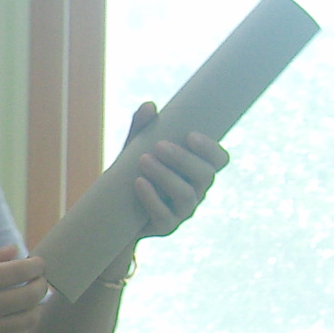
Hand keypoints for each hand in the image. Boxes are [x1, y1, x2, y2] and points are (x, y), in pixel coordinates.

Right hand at [0, 246, 49, 332]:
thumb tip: (15, 251)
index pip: (21, 271)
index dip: (37, 265)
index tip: (38, 263)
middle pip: (31, 295)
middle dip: (41, 284)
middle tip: (39, 280)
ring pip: (29, 318)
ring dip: (35, 306)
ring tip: (30, 299)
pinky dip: (22, 325)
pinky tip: (16, 317)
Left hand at [120, 102, 228, 239]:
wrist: (114, 212)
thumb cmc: (132, 173)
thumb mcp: (135, 149)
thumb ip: (142, 129)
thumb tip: (149, 106)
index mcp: (197, 170)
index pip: (219, 160)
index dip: (210, 149)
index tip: (190, 135)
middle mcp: (197, 190)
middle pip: (204, 175)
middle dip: (183, 159)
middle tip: (158, 145)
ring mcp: (183, 211)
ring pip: (185, 195)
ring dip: (165, 176)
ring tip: (142, 160)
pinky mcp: (166, 227)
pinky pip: (164, 216)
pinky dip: (151, 198)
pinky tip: (138, 183)